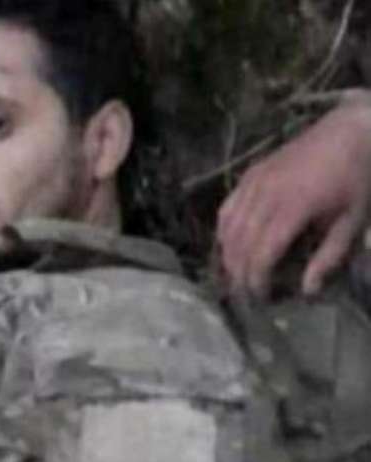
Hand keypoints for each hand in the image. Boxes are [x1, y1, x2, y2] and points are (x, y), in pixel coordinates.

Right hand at [218, 100, 370, 297]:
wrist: (352, 130)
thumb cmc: (358, 178)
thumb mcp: (353, 221)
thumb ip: (329, 257)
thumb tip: (308, 290)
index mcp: (294, 208)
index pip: (262, 253)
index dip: (257, 279)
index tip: (261, 298)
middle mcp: (266, 195)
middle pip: (240, 243)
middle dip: (240, 273)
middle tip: (246, 294)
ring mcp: (254, 183)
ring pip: (228, 227)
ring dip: (228, 255)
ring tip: (236, 275)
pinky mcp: (250, 175)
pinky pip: (227, 208)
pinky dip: (224, 230)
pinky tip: (228, 245)